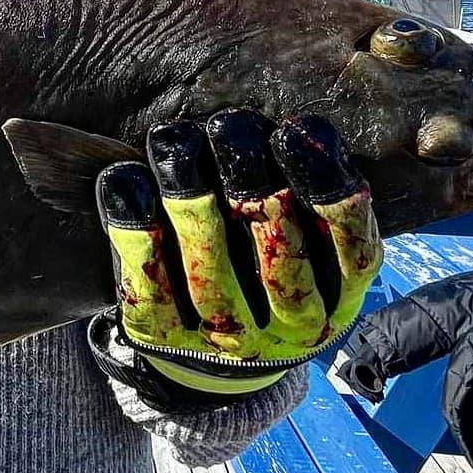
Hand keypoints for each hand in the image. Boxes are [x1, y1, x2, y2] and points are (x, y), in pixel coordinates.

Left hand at [96, 110, 382, 396]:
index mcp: (339, 291)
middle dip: (249, 178)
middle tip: (226, 126)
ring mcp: (228, 338)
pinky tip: (124, 180)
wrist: (213, 346)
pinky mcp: (164, 334)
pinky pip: (149, 283)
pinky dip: (134, 227)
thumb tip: (293, 130)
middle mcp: (291, 322)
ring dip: (189, 197)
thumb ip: (307, 187)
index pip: (349, 242)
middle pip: (276, 248)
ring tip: (172, 140)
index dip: (322, 184)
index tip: (291, 131)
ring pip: (210, 269)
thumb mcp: (308, 231)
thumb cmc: (262, 255)